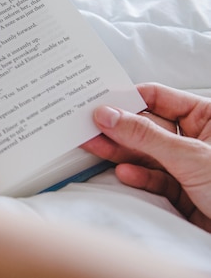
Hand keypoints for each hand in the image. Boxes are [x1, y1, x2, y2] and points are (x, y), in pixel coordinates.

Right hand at [82, 83, 210, 231]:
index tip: (99, 102)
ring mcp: (187, 163)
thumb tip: (109, 114)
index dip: (127, 98)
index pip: (158, 97)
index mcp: (207, 116)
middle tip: (88, 125)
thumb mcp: (190, 156)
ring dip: (120, 151)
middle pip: (147, 125)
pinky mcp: (181, 190)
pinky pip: (153, 177)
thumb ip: (145, 135)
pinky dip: (138, 176)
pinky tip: (124, 173)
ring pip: (146, 151)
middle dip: (118, 126)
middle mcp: (196, 137)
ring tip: (93, 146)